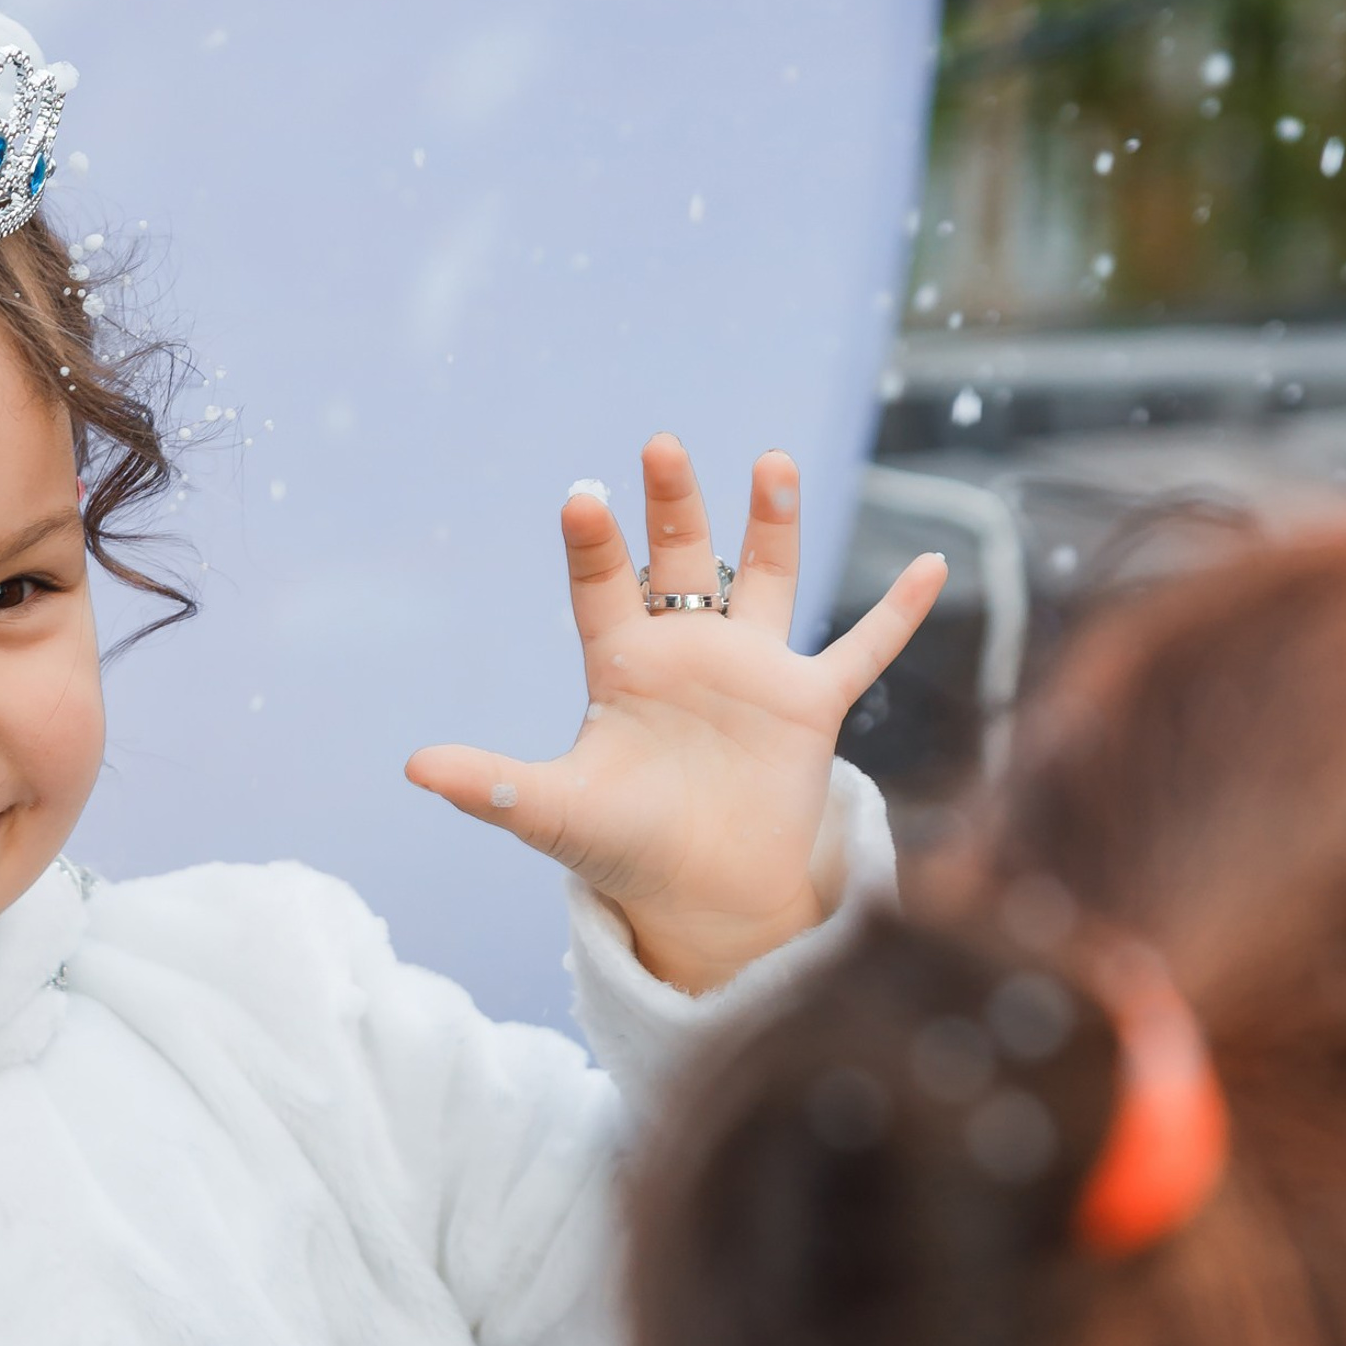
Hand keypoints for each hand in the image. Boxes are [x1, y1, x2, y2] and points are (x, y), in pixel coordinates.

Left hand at [407, 434, 944, 994]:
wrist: (702, 900)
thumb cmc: (623, 851)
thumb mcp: (552, 814)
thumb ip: (491, 784)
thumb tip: (412, 769)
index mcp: (622, 667)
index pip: (602, 588)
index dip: (593, 546)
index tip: (581, 499)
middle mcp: (687, 653)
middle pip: (680, 560)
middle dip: (672, 506)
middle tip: (660, 446)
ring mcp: (752, 672)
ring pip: (767, 579)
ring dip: (772, 525)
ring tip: (771, 461)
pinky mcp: (810, 706)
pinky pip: (862, 648)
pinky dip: (898, 612)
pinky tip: (933, 563)